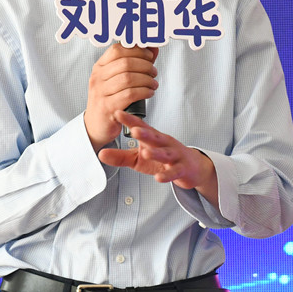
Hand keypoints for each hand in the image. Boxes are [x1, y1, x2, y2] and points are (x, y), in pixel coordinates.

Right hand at [84, 44, 158, 151]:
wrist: (96, 124)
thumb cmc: (110, 99)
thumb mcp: (117, 79)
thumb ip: (136, 62)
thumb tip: (153, 47)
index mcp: (99, 67)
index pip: (117, 50)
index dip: (137, 50)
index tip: (149, 55)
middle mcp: (98, 77)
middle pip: (125, 63)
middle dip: (145, 65)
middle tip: (153, 72)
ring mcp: (101, 92)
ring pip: (129, 78)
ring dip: (147, 79)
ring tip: (153, 83)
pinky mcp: (108, 107)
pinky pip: (130, 94)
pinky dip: (144, 91)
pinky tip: (149, 92)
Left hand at [98, 110, 217, 202]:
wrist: (191, 167)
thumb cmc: (163, 159)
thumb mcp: (138, 158)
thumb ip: (120, 156)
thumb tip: (100, 154)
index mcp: (153, 138)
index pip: (140, 127)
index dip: (129, 120)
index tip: (117, 113)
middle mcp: (164, 143)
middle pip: (154, 137)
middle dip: (144, 133)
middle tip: (134, 130)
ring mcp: (174, 155)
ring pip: (165, 154)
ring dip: (156, 153)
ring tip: (146, 152)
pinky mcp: (182, 169)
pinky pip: (174, 172)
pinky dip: (167, 175)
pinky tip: (159, 178)